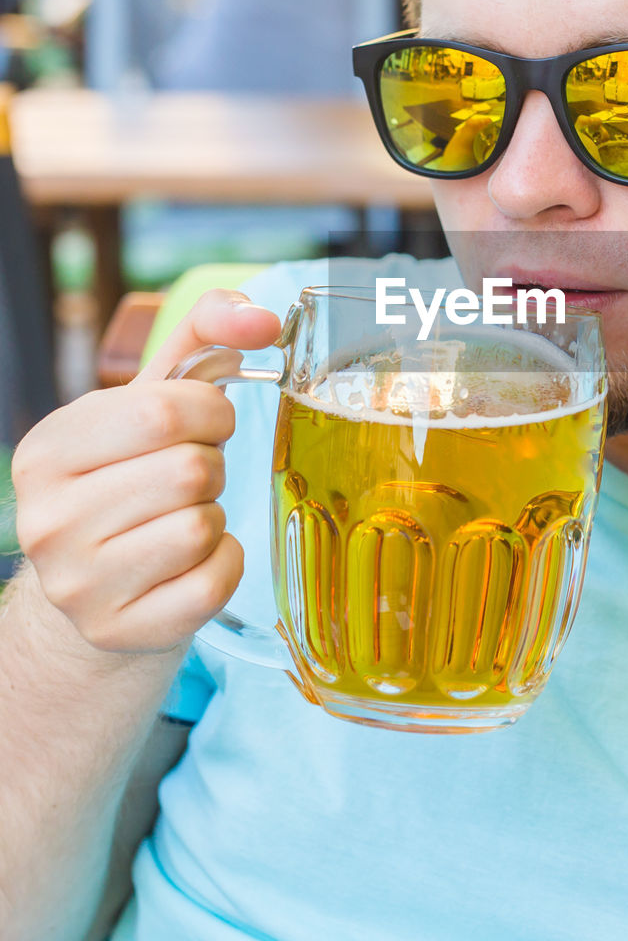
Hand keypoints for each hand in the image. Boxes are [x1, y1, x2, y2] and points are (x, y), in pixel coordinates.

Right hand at [13, 290, 281, 652]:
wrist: (100, 582)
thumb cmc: (134, 474)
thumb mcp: (152, 398)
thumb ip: (205, 335)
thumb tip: (262, 317)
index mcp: (46, 450)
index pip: (163, 412)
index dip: (211, 412)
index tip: (207, 423)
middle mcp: (47, 520)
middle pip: (190, 471)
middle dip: (213, 465)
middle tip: (193, 476)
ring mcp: (78, 585)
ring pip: (202, 527)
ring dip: (214, 514)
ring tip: (184, 514)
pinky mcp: (120, 630)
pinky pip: (214, 582)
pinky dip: (224, 562)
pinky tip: (195, 558)